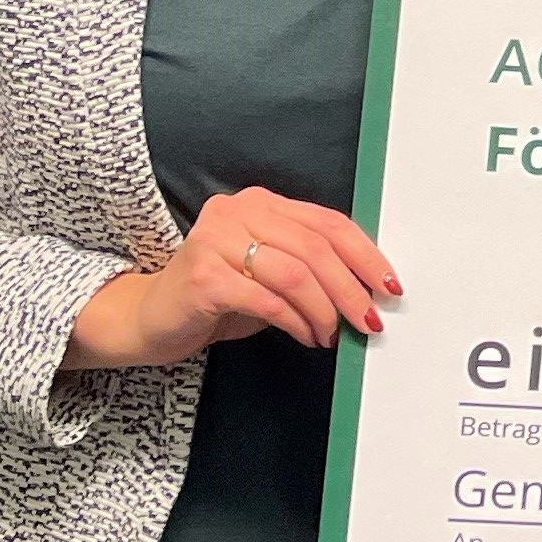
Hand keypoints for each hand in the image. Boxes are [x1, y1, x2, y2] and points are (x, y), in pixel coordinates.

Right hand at [66, 184, 398, 370]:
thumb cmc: (219, 296)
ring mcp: (215, 241)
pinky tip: (306, 338)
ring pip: (295, 275)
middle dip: (350, 289)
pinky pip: (268, 301)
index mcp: (260, 203)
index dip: (365, 254)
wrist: (152, 319)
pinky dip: (296, 323)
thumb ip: (310, 269)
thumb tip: (366, 291)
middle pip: (315, 248)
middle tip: (368, 319)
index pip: (327, 222)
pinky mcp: (203, 277)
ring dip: (324, 312)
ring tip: (331, 334)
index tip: (389, 284)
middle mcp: (236, 212)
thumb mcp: (270, 274)